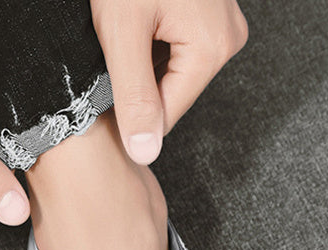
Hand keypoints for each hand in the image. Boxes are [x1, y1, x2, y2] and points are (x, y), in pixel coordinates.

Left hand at [91, 0, 248, 163]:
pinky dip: (148, 48)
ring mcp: (221, 28)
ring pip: (170, 76)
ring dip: (139, 66)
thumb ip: (134, 96)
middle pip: (170, 96)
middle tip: (112, 50)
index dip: (128, 114)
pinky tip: (135, 26)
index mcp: (213, 49)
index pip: (166, 117)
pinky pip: (175, 52)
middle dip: (135, 85)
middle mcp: (227, 41)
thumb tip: (145, 152)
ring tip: (124, 33)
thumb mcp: (122, 32)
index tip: (100, 92)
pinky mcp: (209, 19)